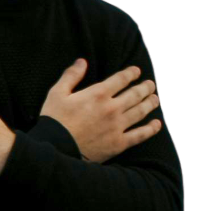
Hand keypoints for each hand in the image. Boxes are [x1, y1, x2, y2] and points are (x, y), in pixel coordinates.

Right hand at [38, 60, 162, 163]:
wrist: (55, 149)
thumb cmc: (53, 120)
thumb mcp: (57, 93)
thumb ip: (71, 76)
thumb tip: (82, 61)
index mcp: (98, 94)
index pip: (121, 79)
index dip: (131, 73)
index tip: (137, 71)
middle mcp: (112, 108)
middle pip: (135, 94)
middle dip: (145, 87)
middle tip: (151, 84)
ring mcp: (117, 126)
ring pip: (141, 112)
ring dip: (150, 103)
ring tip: (156, 99)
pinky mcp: (118, 143)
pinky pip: (139, 135)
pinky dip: (150, 129)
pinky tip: (157, 124)